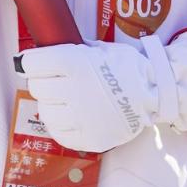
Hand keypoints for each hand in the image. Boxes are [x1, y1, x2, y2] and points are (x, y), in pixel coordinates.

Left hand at [18, 35, 178, 152]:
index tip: (35, 64)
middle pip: (37, 87)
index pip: (32, 63)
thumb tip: (46, 51)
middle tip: (54, 81)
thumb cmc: (127, 68)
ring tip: (63, 100)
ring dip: (50, 104)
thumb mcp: (99, 49)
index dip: (32, 62)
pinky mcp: (88, 137)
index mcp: (75, 63)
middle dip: (42, 82)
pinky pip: (59, 134)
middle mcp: (74, 89)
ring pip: (45, 112)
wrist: (155, 93)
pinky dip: (60, 125)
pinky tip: (69, 116)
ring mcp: (81, 116)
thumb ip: (72, 51)